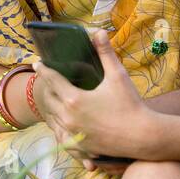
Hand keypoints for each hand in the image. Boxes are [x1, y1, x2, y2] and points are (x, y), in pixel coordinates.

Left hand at [31, 29, 153, 171]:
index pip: (52, 80)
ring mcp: (73, 135)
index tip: (37, 63)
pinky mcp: (80, 146)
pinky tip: (63, 122)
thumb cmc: (130, 104)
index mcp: (73, 99)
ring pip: (54, 119)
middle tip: (47, 80)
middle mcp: (68, 118)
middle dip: (47, 89)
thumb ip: (105, 53)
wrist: (142, 136)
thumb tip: (99, 32)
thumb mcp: (118, 75)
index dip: (44, 70)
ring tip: (54, 99)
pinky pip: (63, 135)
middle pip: (49, 101)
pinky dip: (61, 126)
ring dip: (52, 108)